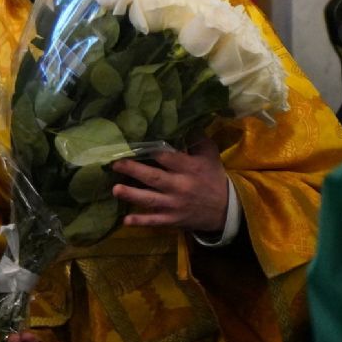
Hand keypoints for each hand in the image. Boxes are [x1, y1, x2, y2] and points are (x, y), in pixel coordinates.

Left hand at [112, 139, 228, 234]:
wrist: (227, 209)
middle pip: (154, 178)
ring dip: (132, 195)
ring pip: (151, 200)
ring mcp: (175, 205)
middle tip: (115, 164)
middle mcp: (180, 186)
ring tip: (115, 189)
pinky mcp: (173, 219)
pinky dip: (141, 221)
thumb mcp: (209, 155)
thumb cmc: (213, 178)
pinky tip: (125, 220)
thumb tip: (183, 120)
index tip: (131, 145)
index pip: (166, 157)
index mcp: (188, 168)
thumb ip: (196, 138)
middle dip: (133, 170)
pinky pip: (155, 221)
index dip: (149, 151)